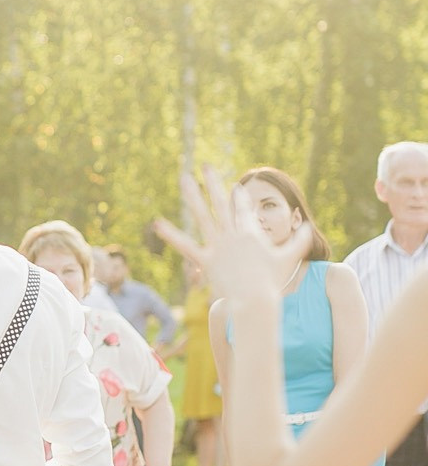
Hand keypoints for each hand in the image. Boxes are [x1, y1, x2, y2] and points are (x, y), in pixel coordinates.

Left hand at [153, 168, 311, 307]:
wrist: (256, 301)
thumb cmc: (272, 282)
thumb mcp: (289, 258)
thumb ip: (299, 241)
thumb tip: (308, 226)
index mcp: (251, 233)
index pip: (243, 209)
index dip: (239, 196)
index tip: (235, 185)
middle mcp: (233, 234)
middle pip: (222, 202)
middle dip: (213, 182)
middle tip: (205, 164)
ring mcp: (218, 246)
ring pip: (203, 215)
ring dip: (192, 195)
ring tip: (183, 177)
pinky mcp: (206, 260)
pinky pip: (185, 245)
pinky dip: (171, 234)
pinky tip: (157, 223)